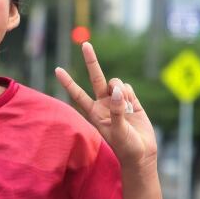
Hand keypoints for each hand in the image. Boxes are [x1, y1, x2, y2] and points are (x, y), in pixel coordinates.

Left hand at [54, 42, 157, 170]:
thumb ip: (117, 110)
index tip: (57, 69)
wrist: (141, 154)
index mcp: (94, 112)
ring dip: (119, 89)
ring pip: (115, 83)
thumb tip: (117, 90)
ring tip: (125, 106)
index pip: (78, 94)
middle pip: (96, 78)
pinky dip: (129, 94)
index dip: (68, 82)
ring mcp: (117, 101)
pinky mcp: (131, 101)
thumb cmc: (126, 147)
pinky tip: (132, 106)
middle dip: (91, 61)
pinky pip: (127, 88)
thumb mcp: (118, 131)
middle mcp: (103, 104)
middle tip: (85, 44)